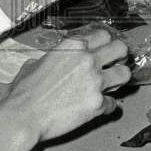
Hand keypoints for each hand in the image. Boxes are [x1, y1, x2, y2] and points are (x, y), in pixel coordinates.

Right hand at [6, 26, 129, 143]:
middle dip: (120, 57)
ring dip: (119, 80)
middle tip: (115, 64)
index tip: (105, 50)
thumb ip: (54, 57)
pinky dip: (106, 106)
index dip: (105, 44)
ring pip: (125, 74)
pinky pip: (113, 103)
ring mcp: (95, 82)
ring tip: (111, 85)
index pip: (103, 35)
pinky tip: (96, 107)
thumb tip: (55, 61)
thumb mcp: (36, 62)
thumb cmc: (26, 91)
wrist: (25, 115)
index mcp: (73, 45)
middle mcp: (88, 60)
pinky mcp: (98, 104)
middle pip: (121, 49)